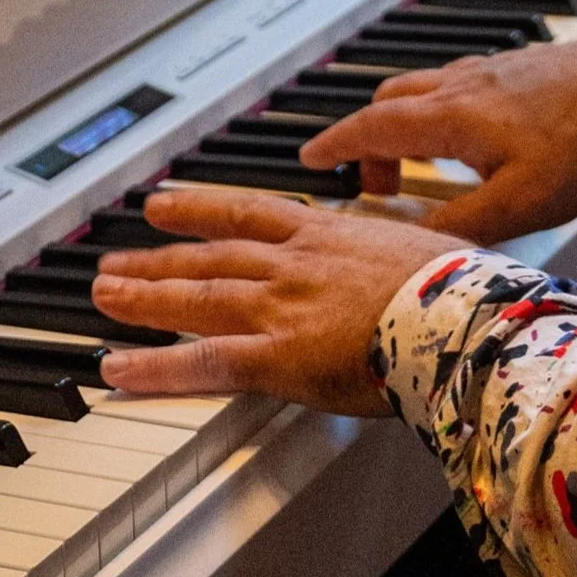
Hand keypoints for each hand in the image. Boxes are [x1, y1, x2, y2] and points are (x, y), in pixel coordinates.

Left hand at [90, 188, 462, 414]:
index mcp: (325, 235)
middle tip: (113, 261)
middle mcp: (292, 264)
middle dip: (155, 259)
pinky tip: (118, 370)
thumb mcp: (420, 245)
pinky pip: (203, 362)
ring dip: (143, 297)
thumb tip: (395, 257)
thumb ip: (384, 252)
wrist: (471, 317)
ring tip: (105, 295)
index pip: (246, 213)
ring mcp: (279, 308)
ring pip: (195, 298)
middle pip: (207, 257)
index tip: (162, 205)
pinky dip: (156, 368)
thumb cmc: (465, 289)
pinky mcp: (278, 355)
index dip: (197, 208)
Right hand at [297, 37, 576, 244]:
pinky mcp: (507, 68)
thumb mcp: (519, 204)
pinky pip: (450, 85)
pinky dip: (436, 112)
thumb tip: (413, 246)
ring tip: (422, 165)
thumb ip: (459, 226)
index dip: (332, 145)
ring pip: (415, 92)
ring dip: (401, 126)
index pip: (368, 128)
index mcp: (446, 120)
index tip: (308, 158)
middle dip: (366, 144)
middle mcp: (455, 89)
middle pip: (383, 107)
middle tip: (376, 184)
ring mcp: (482, 73)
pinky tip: (467, 137)